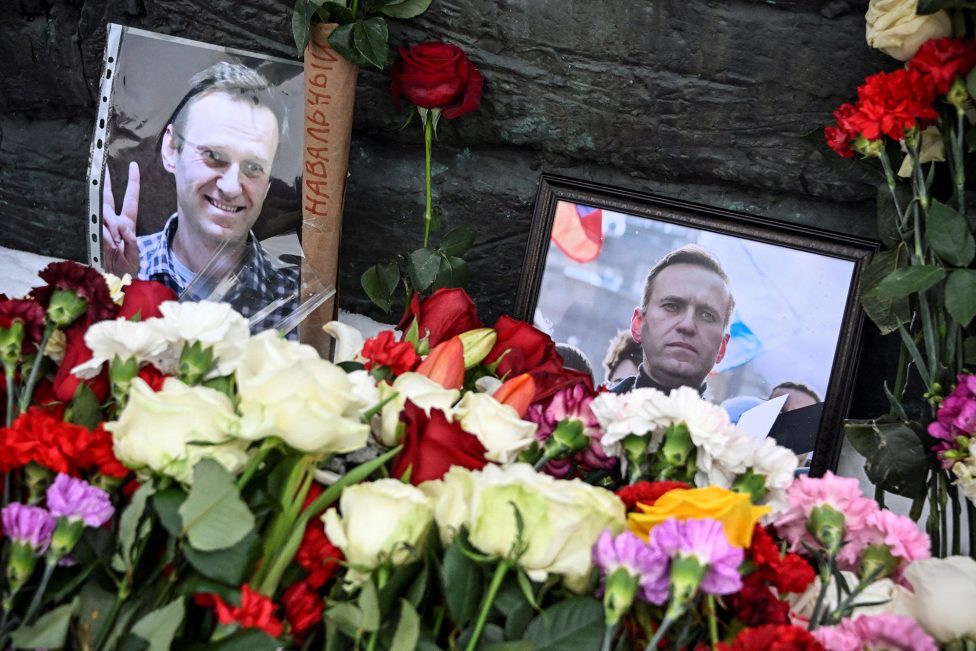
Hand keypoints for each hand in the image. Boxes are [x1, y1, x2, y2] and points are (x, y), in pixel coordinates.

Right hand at [102, 161, 140, 276]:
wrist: (116, 282)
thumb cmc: (128, 269)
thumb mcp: (134, 255)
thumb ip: (130, 240)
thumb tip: (121, 225)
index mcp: (127, 224)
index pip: (130, 199)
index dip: (132, 182)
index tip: (133, 166)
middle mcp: (114, 222)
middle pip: (107, 198)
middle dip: (105, 182)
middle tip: (101, 166)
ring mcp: (102, 227)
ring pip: (101, 214)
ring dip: (109, 224)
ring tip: (116, 241)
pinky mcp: (93, 236)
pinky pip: (96, 229)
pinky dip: (104, 236)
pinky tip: (109, 243)